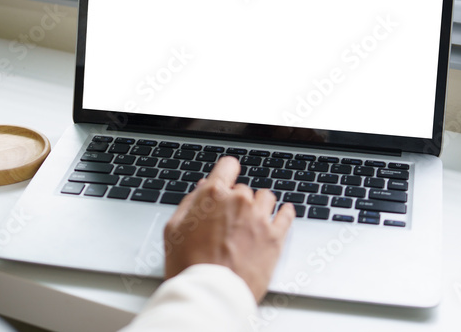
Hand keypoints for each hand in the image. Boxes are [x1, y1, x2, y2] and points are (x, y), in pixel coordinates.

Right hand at [164, 156, 294, 301]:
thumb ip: (189, 204)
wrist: (211, 294)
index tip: (228, 179)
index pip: (227, 166)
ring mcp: (260, 218)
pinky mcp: (275, 238)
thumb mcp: (174, 230)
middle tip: (230, 220)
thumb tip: (202, 189)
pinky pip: (287, 215)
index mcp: (214, 196)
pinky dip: (285, 213)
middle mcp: (239, 202)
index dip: (227, 173)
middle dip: (237, 201)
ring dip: (260, 206)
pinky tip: (283, 214)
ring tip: (253, 220)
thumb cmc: (189, 266)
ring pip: (266, 198)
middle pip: (244, 189)